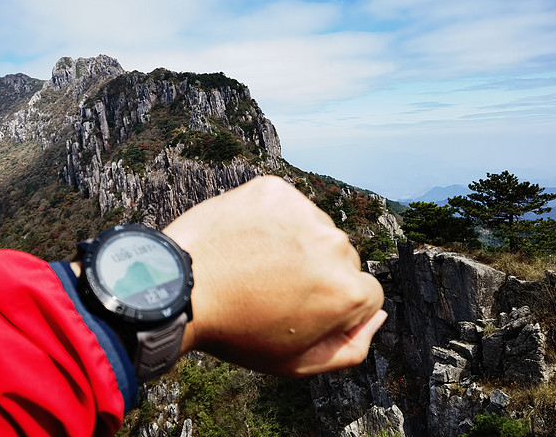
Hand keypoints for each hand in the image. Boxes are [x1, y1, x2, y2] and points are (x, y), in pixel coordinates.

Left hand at [163, 175, 385, 376]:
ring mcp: (304, 213)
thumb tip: (378, 318)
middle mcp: (335, 246)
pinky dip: (269, 220)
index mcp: (349, 291)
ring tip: (253, 265)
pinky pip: (284, 206)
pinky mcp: (274, 191)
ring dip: (294, 244)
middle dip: (316, 273)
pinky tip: (243, 241)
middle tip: (270, 290)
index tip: (300, 311)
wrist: (178, 289)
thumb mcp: (296, 363)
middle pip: (341, 260)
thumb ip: (350, 349)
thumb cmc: (235, 332)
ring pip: (314, 230)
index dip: (333, 307)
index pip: (367, 294)